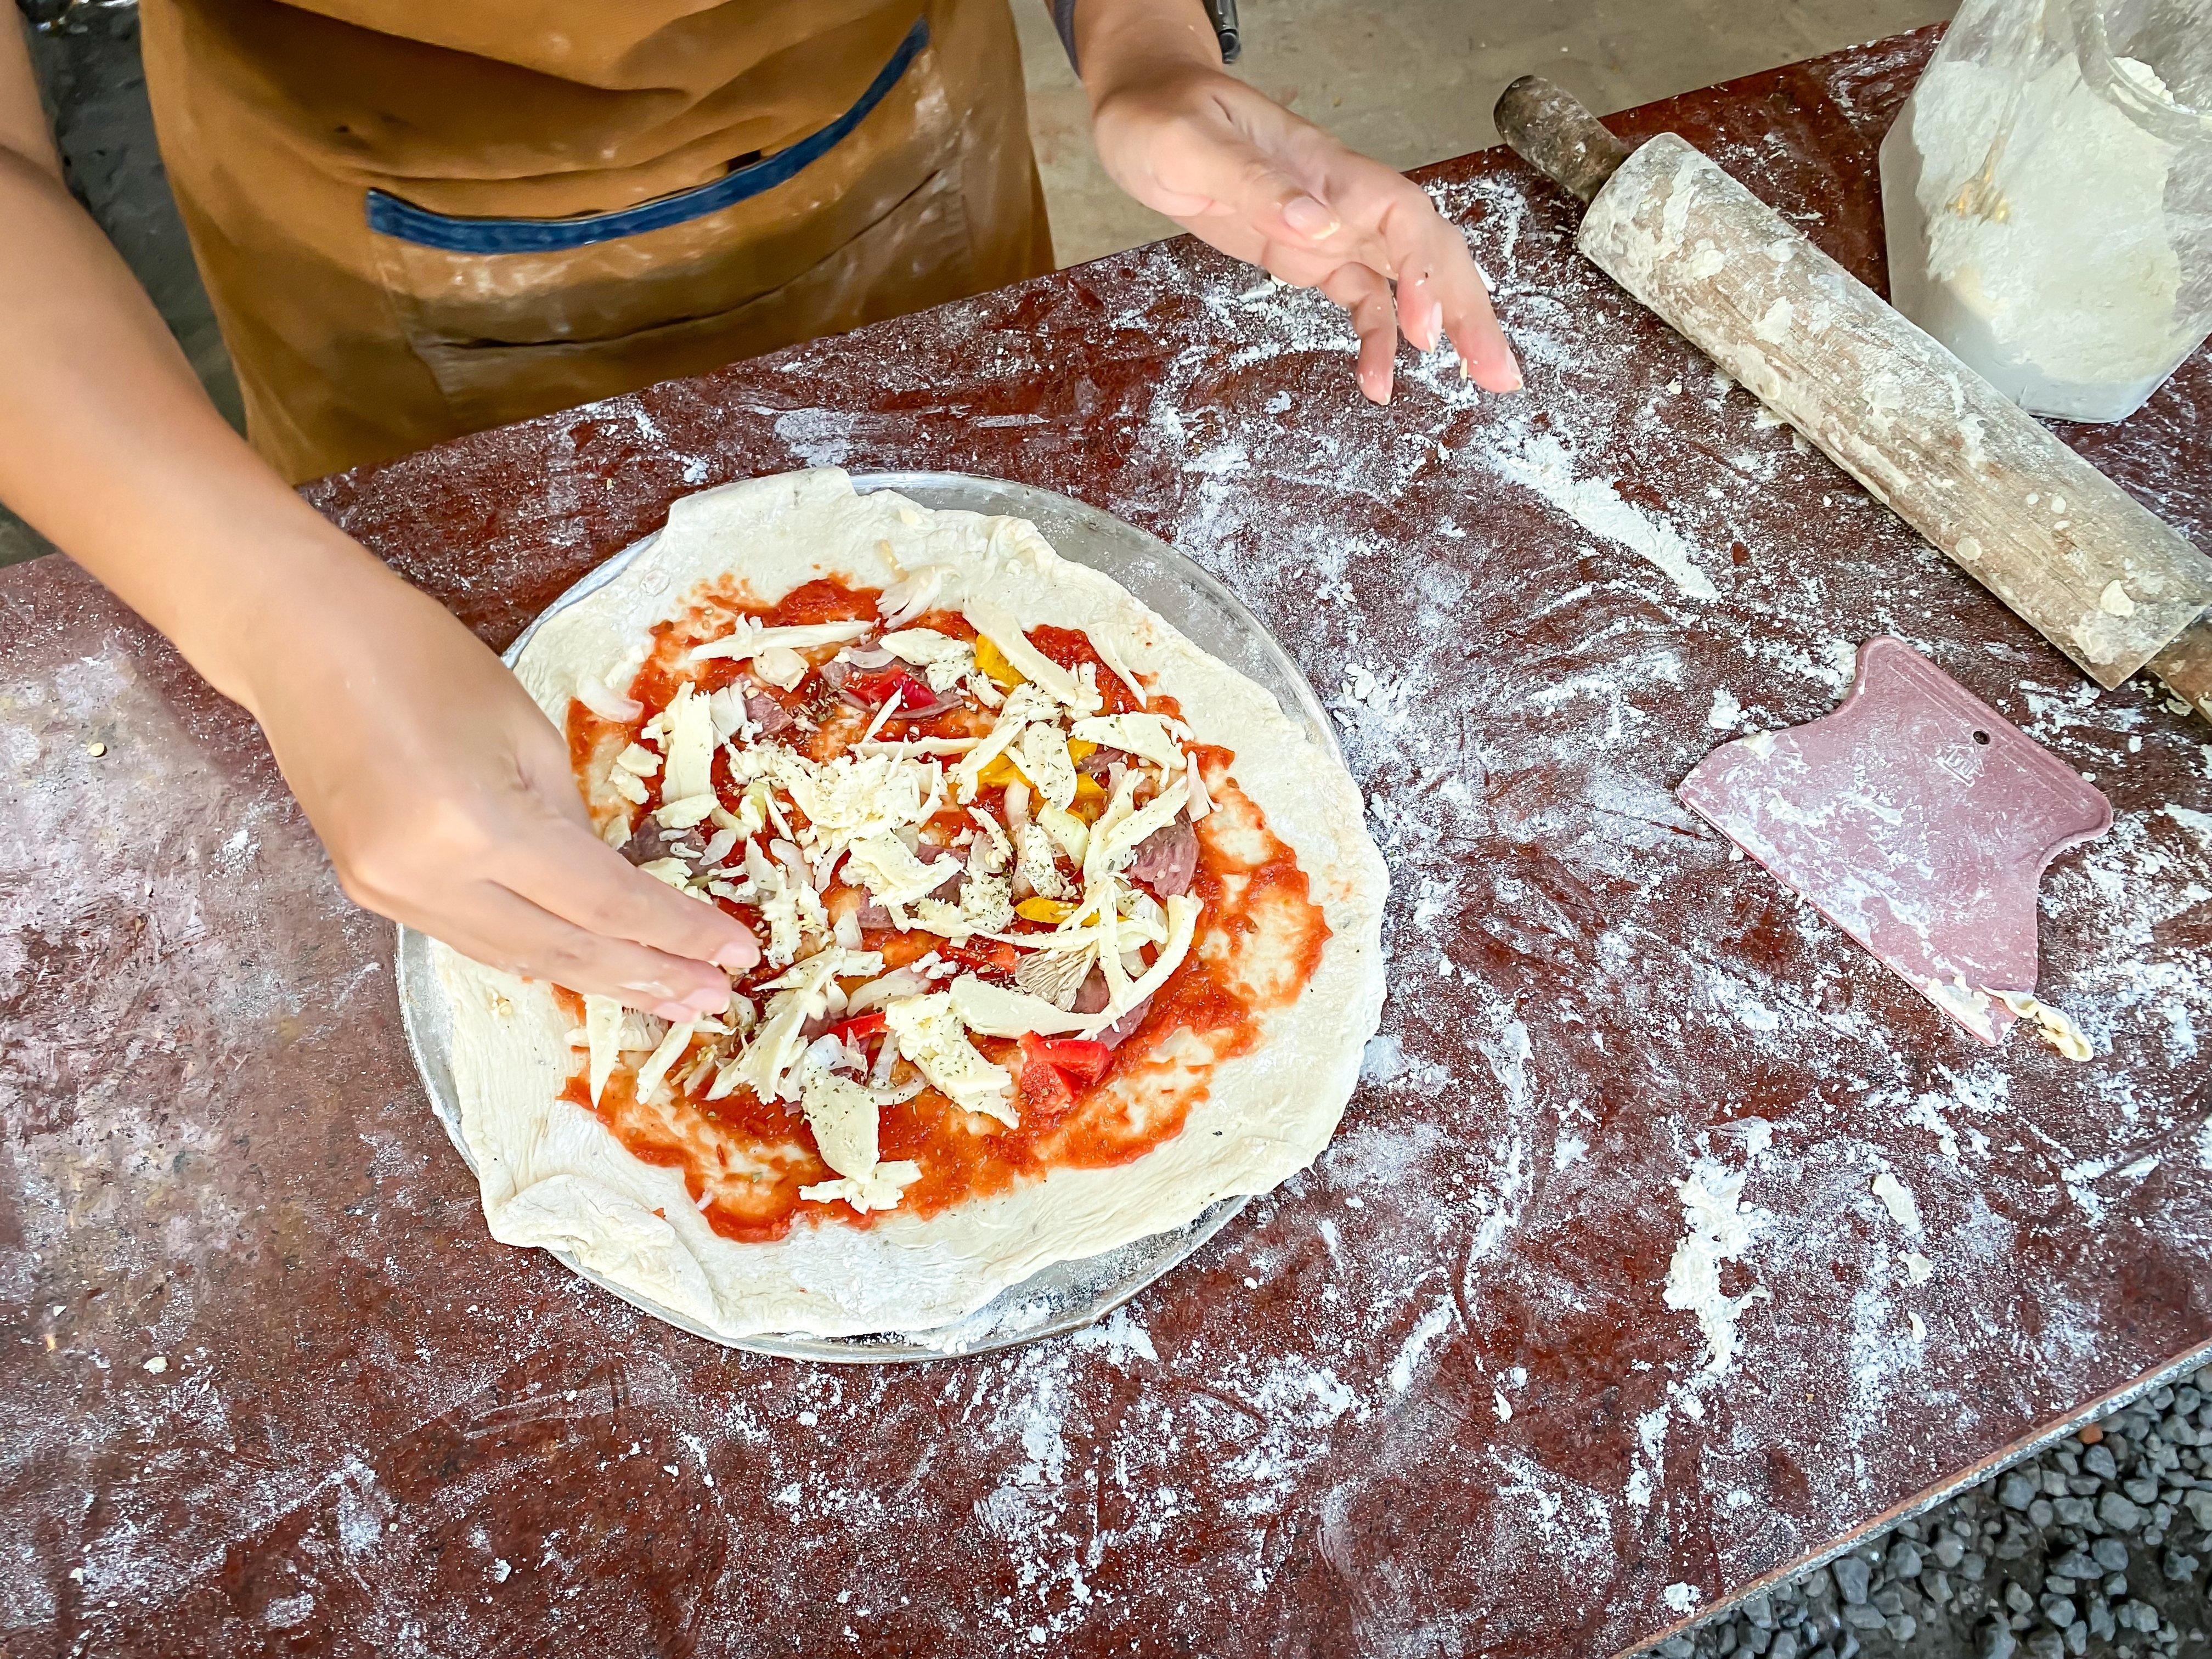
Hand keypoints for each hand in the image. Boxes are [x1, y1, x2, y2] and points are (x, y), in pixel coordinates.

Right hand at [240, 554, 758, 1020]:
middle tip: (716, 1000)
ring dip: (599, 980)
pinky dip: (539, 955)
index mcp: (478, 826)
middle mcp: (429, 878)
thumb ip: (572, 820)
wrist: (300, 640)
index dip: (677, 933)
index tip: (737, 953)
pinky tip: (588, 967)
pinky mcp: (371, 893)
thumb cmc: (425, 660)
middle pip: (565, 950)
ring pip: (518, 958)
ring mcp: (391, 894)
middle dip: (649, 978)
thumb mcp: (527, 733)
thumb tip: (615, 887)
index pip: (605, 903)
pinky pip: (475, 939)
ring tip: (670, 998)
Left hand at [1083, 21, 1522, 404]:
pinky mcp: (1308, 254)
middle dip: (1469, 309)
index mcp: (1324, 169)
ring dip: (1445, 329)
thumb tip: (1317, 224)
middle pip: (1428, 250)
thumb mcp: (1190, 147)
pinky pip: (1361, 298)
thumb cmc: (1161, 115)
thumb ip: (1252, 182)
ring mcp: (1330, 228)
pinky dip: (1378, 338)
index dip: (1422, 269)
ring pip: (1407, 279)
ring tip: (1479, 383)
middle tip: (1500, 375)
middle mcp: (1341, 199)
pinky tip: (1378, 381)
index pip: (1400, 215)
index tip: (1426, 327)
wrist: (1145, 107)